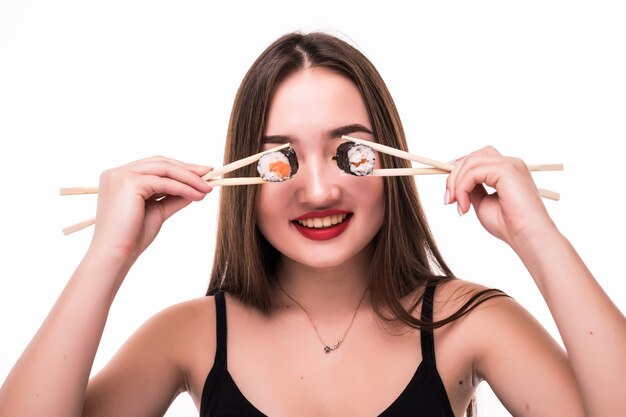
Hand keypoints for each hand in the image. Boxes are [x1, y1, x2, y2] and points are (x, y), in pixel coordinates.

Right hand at [88, 156, 213, 264]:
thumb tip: (196, 188)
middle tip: (210, 174)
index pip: (154, 166)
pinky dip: (184, 188)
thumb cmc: (132, 238)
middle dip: (187, 169)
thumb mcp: (158, 211)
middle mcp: (117, 173)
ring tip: (207, 188)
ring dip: (189, 178)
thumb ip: (174, 197)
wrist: (116, 255)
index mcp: (119, 178)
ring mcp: (121, 176)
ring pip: (164, 169)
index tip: (201, 174)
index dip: (179, 168)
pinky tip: (197, 196)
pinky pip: (164, 182)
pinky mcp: (129, 183)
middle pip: (160, 163)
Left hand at [445, 146, 557, 249]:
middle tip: (449, 200)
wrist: (527, 236)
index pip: (478, 158)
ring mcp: (510, 164)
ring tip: (458, 206)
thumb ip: (472, 189)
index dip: (459, 169)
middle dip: (454, 176)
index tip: (449, 189)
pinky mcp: (506, 170)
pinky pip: (473, 172)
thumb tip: (455, 182)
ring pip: (470, 163)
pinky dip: (462, 188)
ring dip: (456, 184)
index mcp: (507, 170)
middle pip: (472, 157)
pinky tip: (464, 207)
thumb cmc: (509, 225)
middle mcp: (510, 163)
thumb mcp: (483, 203)